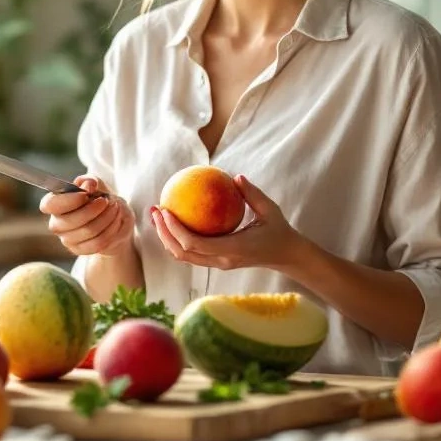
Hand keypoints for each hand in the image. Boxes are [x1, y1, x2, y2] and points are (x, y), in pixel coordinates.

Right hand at [39, 176, 135, 257]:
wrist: (113, 220)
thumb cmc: (99, 199)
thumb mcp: (97, 185)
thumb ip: (90, 181)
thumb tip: (87, 185)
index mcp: (54, 204)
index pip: (49, 205)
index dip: (67, 200)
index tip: (85, 195)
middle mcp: (57, 224)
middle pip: (70, 221)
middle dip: (93, 209)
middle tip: (107, 201)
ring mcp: (67, 239)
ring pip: (88, 231)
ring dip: (106, 217)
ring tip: (115, 208)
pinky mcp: (80, 250)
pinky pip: (98, 242)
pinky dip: (111, 229)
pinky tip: (115, 220)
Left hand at [151, 174, 304, 270]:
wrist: (286, 255)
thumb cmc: (279, 230)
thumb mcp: (270, 209)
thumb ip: (253, 194)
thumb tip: (235, 177)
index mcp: (232, 250)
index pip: (194, 244)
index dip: (175, 230)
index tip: (165, 210)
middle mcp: (221, 261)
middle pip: (182, 253)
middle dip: (163, 233)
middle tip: (155, 210)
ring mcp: (218, 264)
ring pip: (183, 256)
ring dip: (167, 237)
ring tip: (157, 216)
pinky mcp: (217, 262)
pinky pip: (191, 253)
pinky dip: (177, 238)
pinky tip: (174, 220)